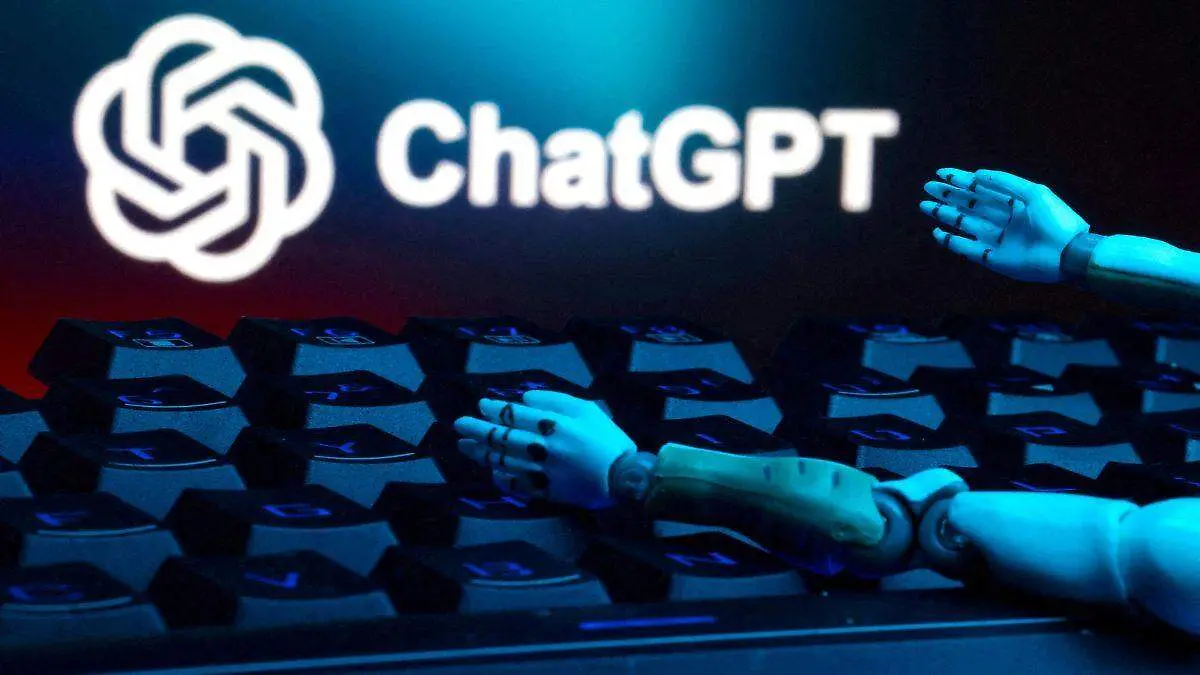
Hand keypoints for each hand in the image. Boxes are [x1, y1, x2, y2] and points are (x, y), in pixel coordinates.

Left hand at [453, 390, 636, 508]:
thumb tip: (526, 399)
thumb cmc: (608, 440)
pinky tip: (491, 471)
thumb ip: (556, 400)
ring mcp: (542, 472)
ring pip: (504, 460)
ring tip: (465, 446)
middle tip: (459, 425)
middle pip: (503, 437)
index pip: (516, 415)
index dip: (495, 409)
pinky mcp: (545, 492)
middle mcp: (544, 448)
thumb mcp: (588, 409)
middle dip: (478, 430)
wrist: (624, 478)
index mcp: (555, 425)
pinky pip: (516, 485)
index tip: (480, 405)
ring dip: (482, 452)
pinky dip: (501, 478)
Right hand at [919, 168, 1090, 281]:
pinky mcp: (994, 258)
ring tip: (925, 206)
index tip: (941, 174)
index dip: (961, 181)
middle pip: (970, 206)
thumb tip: (977, 174)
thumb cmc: (1056, 220)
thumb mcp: (1034, 193)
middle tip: (927, 188)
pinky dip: (952, 241)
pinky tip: (937, 233)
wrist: (1069, 253)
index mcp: (1014, 204)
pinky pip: (968, 249)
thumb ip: (1005, 182)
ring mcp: (997, 240)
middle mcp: (1003, 221)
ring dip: (945, 215)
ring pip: (965, 224)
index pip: (982, 189)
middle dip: (948, 197)